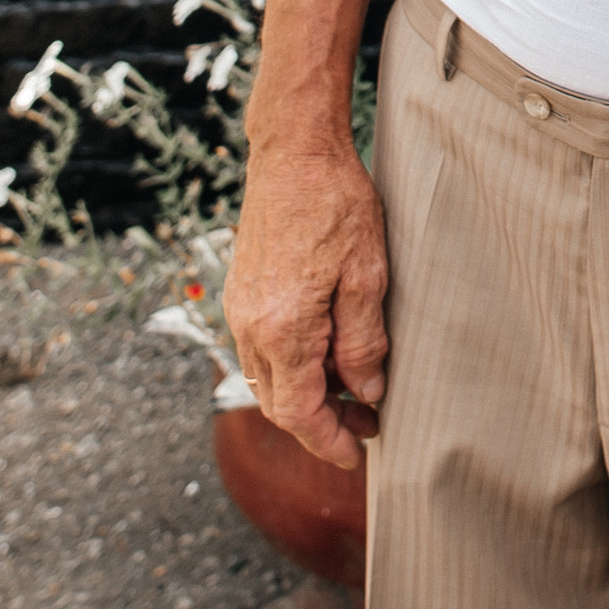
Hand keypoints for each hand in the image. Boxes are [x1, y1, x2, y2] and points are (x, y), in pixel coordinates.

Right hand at [225, 137, 388, 474]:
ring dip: (307, 395)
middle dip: (322, 424)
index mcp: (281, 329)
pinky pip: (262, 349)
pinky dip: (293, 366)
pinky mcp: (241, 293)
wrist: (293, 152)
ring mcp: (240, 309)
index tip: (358, 455)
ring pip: (268, 378)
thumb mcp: (367, 275)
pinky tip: (328, 354)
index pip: (299, 413)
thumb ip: (363, 341)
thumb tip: (366, 392)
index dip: (328, 442)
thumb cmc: (336, 204)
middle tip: (368, 425)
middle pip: (278, 403)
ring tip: (355, 391)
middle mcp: (249, 326)